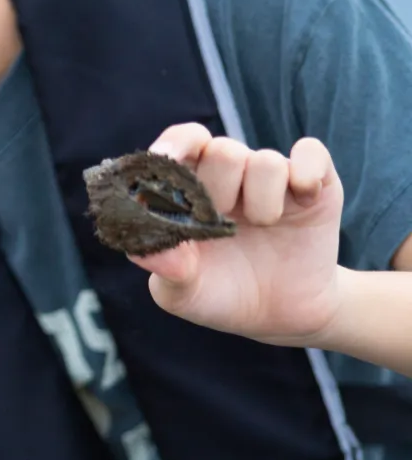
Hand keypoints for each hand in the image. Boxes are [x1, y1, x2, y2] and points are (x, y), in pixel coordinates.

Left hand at [132, 125, 344, 345]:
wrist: (281, 316)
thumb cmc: (221, 295)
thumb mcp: (184, 293)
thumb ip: (165, 269)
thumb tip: (144, 250)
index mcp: (190, 190)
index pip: (179, 143)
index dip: (173, 146)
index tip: (167, 162)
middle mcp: (230, 176)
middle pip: (222, 150)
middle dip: (220, 191)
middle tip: (223, 226)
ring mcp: (272, 179)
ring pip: (265, 160)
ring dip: (262, 200)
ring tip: (263, 227)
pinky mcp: (314, 185)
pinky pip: (311, 153)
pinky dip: (306, 172)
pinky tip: (302, 200)